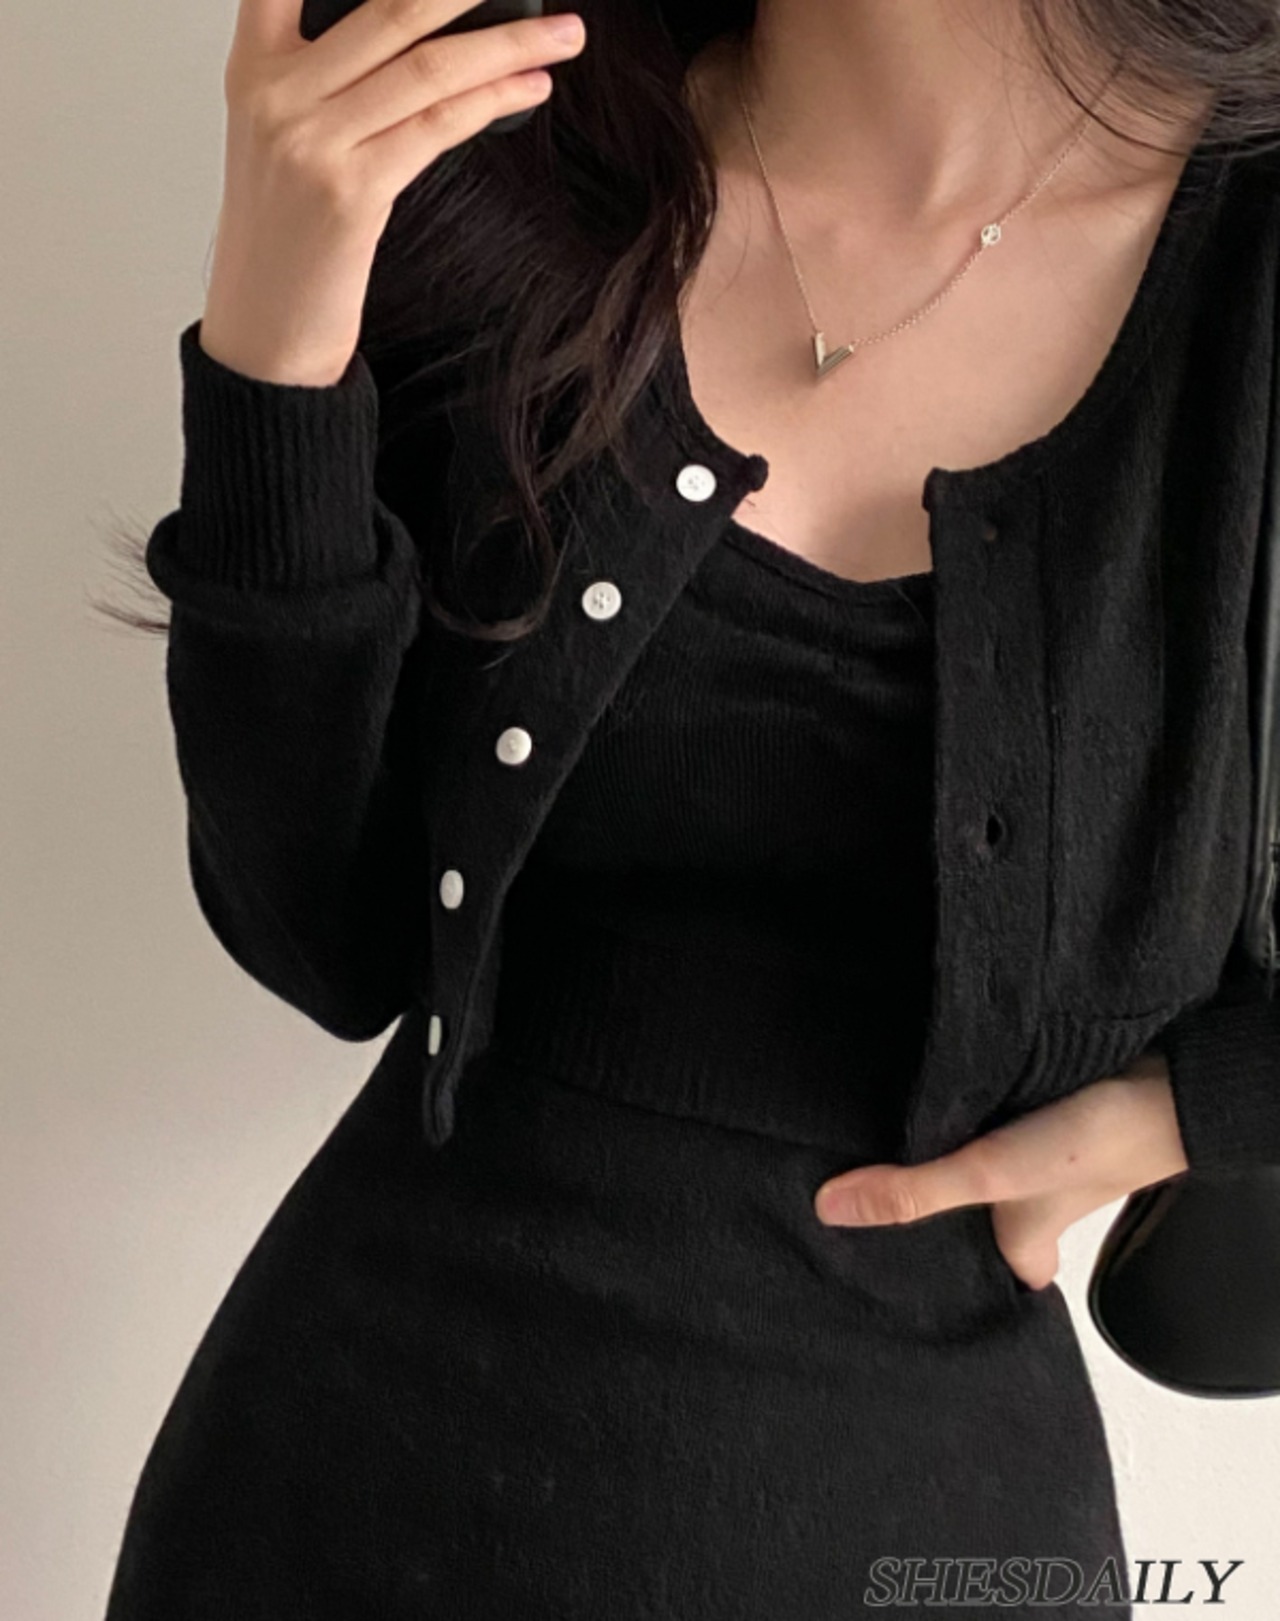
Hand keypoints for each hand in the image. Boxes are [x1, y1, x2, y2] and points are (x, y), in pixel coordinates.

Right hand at [203, 0, 586, 384]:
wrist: (264, 328)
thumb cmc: (287, 236)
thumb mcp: (286, 138)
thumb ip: (330, 78)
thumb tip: (426, 35)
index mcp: (253, 67)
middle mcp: (275, 93)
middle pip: (390, 8)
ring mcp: (310, 142)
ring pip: (427, 66)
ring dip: (510, 43)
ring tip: (565, 33)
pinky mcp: (350, 192)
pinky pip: (438, 125)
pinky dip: (495, 100)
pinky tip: (532, 87)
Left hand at [813, 1051, 1188, 1290]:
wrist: (1163, 1078)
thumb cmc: (1092, 1146)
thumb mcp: (992, 1178)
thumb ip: (916, 1192)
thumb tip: (829, 1209)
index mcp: (1022, 1250)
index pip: (971, 1284)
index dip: (928, 1279)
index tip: (867, 1269)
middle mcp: (1023, 1211)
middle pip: (958, 1220)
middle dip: (912, 1207)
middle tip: (839, 1191)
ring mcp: (1028, 1162)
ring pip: (964, 1168)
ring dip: (928, 1154)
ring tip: (854, 1141)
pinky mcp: (1031, 1116)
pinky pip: (979, 1123)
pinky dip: (953, 1114)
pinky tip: (911, 1096)